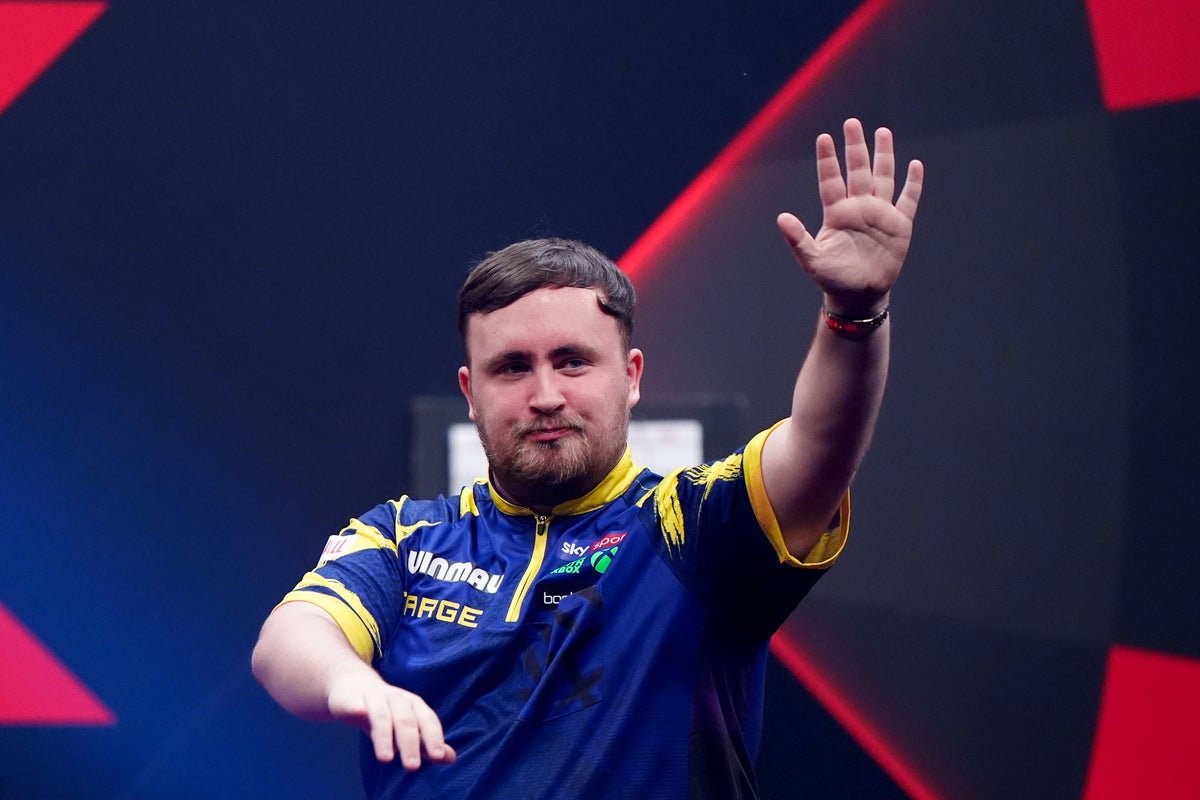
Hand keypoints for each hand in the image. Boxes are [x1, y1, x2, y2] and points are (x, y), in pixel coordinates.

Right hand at [327, 672, 457, 769]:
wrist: (353, 684)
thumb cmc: (386, 710)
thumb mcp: (408, 726)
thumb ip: (426, 743)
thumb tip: (450, 758)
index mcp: (413, 705)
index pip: (427, 720)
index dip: (433, 737)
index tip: (438, 756)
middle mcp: (396, 699)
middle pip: (405, 720)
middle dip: (410, 743)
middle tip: (412, 766)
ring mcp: (373, 698)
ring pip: (381, 716)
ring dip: (384, 736)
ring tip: (386, 759)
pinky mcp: (350, 699)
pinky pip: (354, 703)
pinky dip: (357, 707)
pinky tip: (359, 714)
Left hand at [776, 118, 923, 314]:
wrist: (859, 295)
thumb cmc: (833, 278)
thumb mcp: (812, 260)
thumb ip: (798, 239)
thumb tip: (781, 218)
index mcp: (836, 213)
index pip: (831, 180)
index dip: (827, 160)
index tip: (823, 138)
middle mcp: (858, 208)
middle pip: (857, 170)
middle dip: (855, 147)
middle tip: (851, 123)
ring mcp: (879, 214)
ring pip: (882, 177)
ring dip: (883, 156)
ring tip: (882, 132)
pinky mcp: (899, 225)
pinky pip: (907, 200)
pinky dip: (912, 183)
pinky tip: (915, 165)